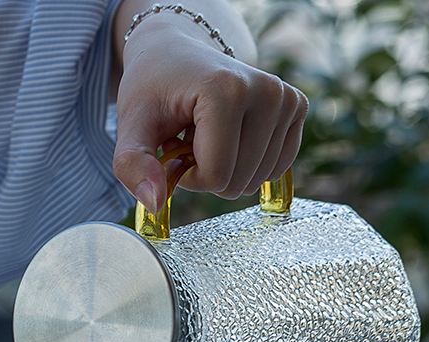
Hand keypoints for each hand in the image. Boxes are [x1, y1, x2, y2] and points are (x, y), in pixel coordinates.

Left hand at [112, 19, 307, 212]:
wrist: (176, 52)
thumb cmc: (153, 89)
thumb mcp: (131, 125)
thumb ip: (132, 165)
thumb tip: (154, 204)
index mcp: (225, 90)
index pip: (217, 176)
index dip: (188, 176)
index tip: (175, 147)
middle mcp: (265, 91)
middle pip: (239, 182)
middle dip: (209, 173)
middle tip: (192, 139)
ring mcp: (286, 98)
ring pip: (258, 180)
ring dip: (229, 168)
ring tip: (210, 134)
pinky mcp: (297, 106)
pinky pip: (277, 169)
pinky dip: (251, 164)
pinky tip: (233, 135)